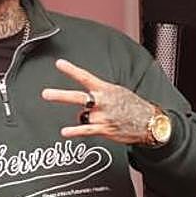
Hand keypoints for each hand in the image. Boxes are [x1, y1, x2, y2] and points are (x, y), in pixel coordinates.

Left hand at [45, 59, 160, 145]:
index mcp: (105, 89)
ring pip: (83, 117)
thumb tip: (85, 104)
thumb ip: (100, 95)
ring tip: (102, 119)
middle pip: (77, 97)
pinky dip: (75, 131)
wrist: (150, 122)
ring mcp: (102, 116)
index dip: (71, 70)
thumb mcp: (118, 92)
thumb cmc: (134, 106)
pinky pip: (86, 130)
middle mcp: (102, 102)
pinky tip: (65, 132)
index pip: (85, 77)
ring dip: (86, 119)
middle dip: (60, 95)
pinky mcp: (105, 129)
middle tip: (45, 94)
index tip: (59, 64)